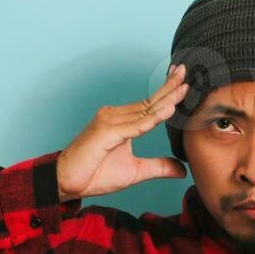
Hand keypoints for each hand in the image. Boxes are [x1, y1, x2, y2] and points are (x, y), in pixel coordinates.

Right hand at [54, 64, 190, 199]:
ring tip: (185, 87)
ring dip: (166, 98)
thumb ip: (159, 167)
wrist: (67, 183)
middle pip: (149, 101)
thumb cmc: (96, 175)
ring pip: (145, 110)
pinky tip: (169, 109)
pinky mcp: (106, 132)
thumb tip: (182, 170)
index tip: (184, 82)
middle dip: (170, 86)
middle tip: (186, 70)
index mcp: (122, 121)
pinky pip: (135, 125)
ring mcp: (110, 121)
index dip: (167, 93)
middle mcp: (115, 115)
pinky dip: (153, 118)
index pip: (150, 105)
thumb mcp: (135, 172)